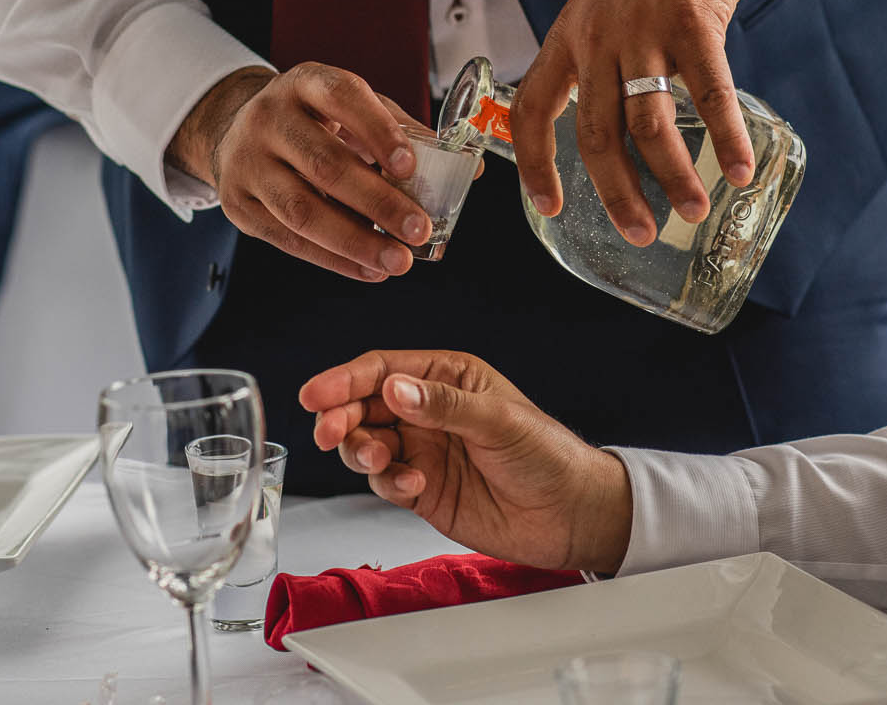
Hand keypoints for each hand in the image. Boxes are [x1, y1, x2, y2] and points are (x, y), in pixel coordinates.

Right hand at [170, 64, 435, 281]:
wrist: (239, 132)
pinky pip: (287, 240)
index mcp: (305, 83)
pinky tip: (368, 269)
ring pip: (302, 210)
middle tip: (419, 230)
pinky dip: (333, 259)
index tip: (411, 167)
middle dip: (377, 203)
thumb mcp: (353, 108)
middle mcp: (269, 118)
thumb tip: (469, 169)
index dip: (378, 131)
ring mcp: (247, 162)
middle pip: (325, 164)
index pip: (342, 97)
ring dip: (355, 242)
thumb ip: (405, 133)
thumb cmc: (313, 121)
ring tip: (398, 261)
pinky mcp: (237, 204)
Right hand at [299, 350, 633, 572]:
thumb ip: (443, 406)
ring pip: (367, 444)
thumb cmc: (547, 455)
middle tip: (330, 434)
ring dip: (360, 451)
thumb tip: (395, 389)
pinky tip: (411, 487)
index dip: (344, 381)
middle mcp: (428, 411)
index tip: (316, 395)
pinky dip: (387, 483)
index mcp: (447, 378)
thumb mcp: (497, 421)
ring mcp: (423, 450)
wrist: (570, 515)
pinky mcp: (422, 489)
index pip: (383, 370)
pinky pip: (385, 481)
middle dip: (341, 419)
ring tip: (377, 461)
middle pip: (363, 407)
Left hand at [513, 0, 769, 244]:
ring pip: (647, 122)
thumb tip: (621, 127)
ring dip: (672, 175)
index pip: (532, 109)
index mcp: (568, 36)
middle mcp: (596, 36)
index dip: (534, 164)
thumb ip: (603, 60)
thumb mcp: (601, 4)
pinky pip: (708, 91)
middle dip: (616, 192)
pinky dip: (726, 135)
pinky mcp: (691, 20)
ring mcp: (642, 28)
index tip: (548, 207)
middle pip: (594, 133)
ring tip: (692, 210)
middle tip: (639, 232)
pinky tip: (739, 167)